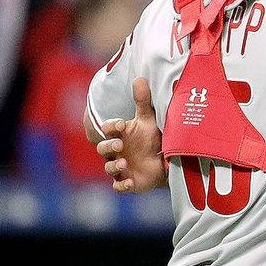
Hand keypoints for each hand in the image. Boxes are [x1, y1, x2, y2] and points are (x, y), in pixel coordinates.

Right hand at [96, 77, 166, 192]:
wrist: (163, 160)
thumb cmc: (151, 138)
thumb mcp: (148, 120)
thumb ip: (143, 101)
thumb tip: (139, 78)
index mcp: (119, 134)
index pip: (108, 129)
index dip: (111, 127)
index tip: (120, 124)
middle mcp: (116, 151)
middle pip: (103, 148)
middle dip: (108, 146)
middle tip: (119, 144)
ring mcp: (120, 167)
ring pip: (109, 167)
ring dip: (114, 166)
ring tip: (124, 164)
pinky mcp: (127, 181)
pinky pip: (119, 186)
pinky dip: (122, 186)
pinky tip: (130, 183)